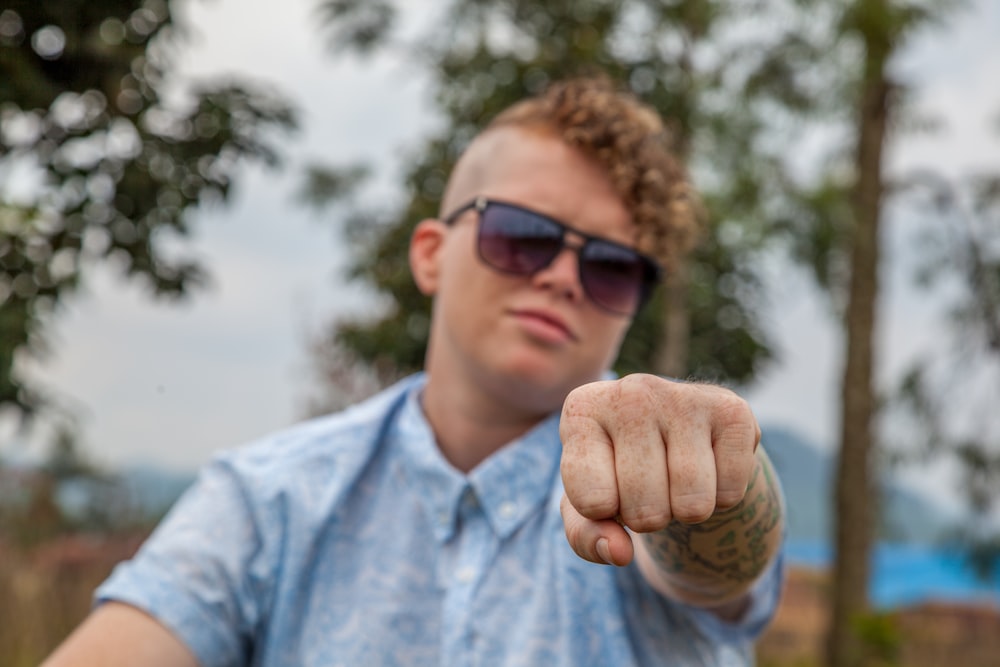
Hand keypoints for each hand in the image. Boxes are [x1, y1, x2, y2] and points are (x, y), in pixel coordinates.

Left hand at [559, 373, 760, 566]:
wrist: (678, 433)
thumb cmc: (620, 470)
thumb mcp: (588, 503)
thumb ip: (585, 536)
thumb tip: (619, 554)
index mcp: (582, 410)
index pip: (591, 501)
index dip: (604, 513)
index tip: (607, 487)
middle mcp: (630, 392)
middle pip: (643, 508)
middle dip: (648, 517)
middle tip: (648, 487)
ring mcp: (684, 397)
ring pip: (692, 504)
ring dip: (686, 512)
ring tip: (676, 480)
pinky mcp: (733, 411)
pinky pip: (730, 494)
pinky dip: (722, 499)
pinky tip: (708, 467)